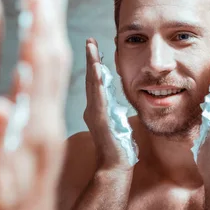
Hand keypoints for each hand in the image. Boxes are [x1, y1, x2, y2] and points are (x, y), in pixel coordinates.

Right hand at [0, 0, 71, 209]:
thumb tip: (3, 104)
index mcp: (37, 130)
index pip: (44, 64)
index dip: (40, 22)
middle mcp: (46, 128)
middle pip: (55, 62)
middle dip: (47, 18)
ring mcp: (45, 136)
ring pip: (54, 76)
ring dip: (48, 34)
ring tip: (43, 4)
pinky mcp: (40, 145)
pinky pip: (48, 98)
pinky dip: (43, 68)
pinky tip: (36, 58)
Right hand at [83, 38, 134, 171]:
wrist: (114, 168)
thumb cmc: (119, 150)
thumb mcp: (118, 126)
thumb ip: (115, 114)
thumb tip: (117, 106)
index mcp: (97, 110)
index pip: (95, 82)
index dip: (94, 64)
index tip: (95, 47)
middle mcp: (92, 110)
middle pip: (91, 79)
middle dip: (91, 58)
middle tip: (90, 40)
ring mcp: (95, 114)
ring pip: (93, 85)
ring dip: (92, 65)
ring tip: (92, 48)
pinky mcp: (100, 121)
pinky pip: (99, 98)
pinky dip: (97, 84)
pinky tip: (98, 71)